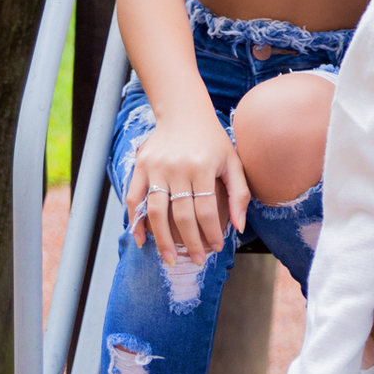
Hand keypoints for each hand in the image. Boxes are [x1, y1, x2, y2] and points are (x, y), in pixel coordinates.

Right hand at [125, 108, 250, 268]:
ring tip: (169, 260)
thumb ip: (240, 194)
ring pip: (155, 212)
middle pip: (181, 215)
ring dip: (161, 240)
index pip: (206, 210)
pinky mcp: (140, 167)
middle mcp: (178, 168)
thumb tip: (239, 227)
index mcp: (203, 166)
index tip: (216, 248)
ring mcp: (156, 167)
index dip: (210, 234)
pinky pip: (133, 199)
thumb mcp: (233, 161)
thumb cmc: (212, 141)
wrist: (183, 112)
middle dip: (189, 243)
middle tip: (196, 261)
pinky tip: (141, 240)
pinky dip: (135, 221)